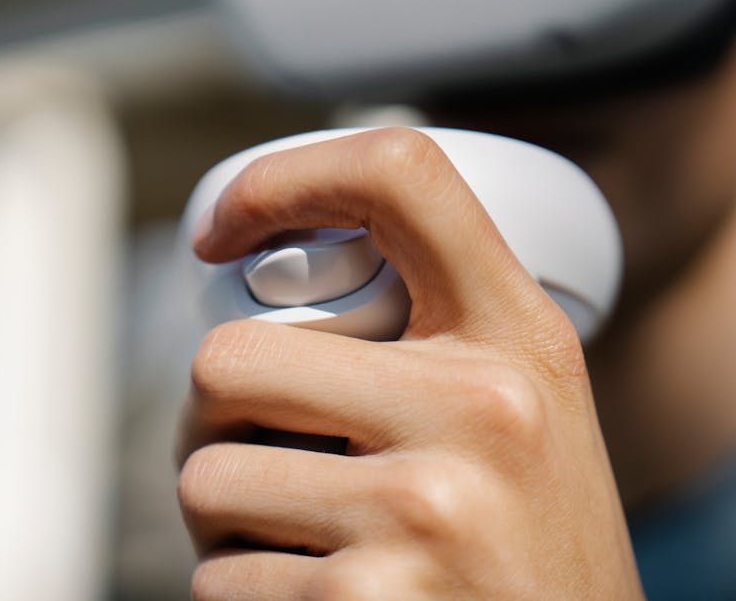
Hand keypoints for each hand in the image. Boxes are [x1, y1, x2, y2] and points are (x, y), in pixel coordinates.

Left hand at [176, 128, 642, 598]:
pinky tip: (309, 596)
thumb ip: (437, 337)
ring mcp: (427, 509)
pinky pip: (218, 580)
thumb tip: (275, 277)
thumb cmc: (532, 539)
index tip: (221, 233)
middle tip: (245, 449)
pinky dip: (238, 591)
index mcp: (519, 339)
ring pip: (204, 479)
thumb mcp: (526, 412)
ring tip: (290, 536)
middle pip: (230, 357)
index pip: (397, 176)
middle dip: (209, 418)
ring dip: (220, 517)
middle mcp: (483, 410)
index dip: (279, 181)